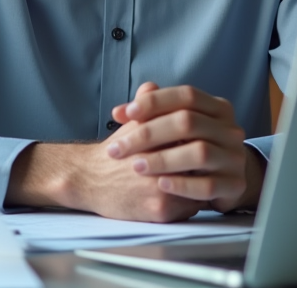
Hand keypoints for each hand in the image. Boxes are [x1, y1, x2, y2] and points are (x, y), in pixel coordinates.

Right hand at [5, 84, 207, 221]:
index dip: (201, 140)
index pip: (196, 139)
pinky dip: (191, 201)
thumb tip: (153, 86)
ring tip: (198, 177)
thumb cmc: (115, 152)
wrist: (88, 179)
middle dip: (205, 162)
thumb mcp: (130, 123)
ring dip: (201, 183)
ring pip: (200, 187)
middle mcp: (162, 164)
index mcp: (158, 139)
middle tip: (208, 160)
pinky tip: (185, 194)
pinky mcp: (161, 210)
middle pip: (201, 162)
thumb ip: (147, 104)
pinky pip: (191, 207)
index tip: (201, 142)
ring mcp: (162, 189)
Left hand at [108, 81, 263, 212]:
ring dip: (163, 159)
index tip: (126, 113)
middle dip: (148, 133)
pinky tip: (160, 185)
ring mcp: (235, 157)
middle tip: (119, 147)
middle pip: (188, 122)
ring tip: (136, 166)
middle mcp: (231, 129)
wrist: (225, 179)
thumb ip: (150, 115)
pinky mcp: (236, 185)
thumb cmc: (191, 148)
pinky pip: (208, 186)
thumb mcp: (174, 128)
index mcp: (217, 108)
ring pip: (199, 153)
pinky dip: (182, 185)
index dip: (155, 101)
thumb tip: (120, 111)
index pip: (187, 95)